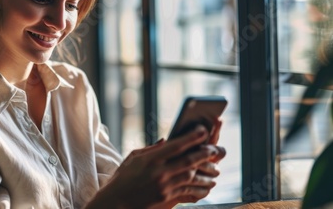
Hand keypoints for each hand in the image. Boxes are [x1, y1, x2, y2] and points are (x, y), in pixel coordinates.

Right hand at [86, 125, 224, 208]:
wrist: (116, 203)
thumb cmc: (123, 178)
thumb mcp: (133, 158)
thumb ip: (151, 149)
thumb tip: (167, 140)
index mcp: (150, 159)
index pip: (176, 145)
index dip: (192, 137)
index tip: (203, 130)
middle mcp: (159, 172)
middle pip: (188, 161)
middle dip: (204, 154)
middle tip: (215, 149)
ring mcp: (164, 187)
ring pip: (191, 177)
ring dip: (206, 173)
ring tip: (216, 169)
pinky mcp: (166, 199)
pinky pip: (188, 192)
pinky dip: (200, 189)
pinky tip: (208, 186)